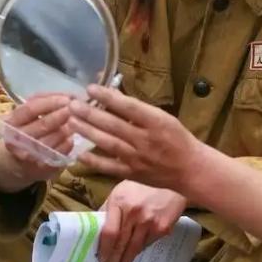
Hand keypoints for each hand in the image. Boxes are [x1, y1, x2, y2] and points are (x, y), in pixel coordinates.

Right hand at [0, 94, 72, 192]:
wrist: (20, 162)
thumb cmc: (30, 128)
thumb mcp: (32, 112)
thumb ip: (47, 100)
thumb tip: (70, 96)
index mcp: (12, 122)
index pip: (31, 109)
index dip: (50, 103)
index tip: (68, 99)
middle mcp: (16, 140)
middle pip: (42, 125)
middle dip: (61, 115)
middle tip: (76, 109)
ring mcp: (28, 156)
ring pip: (51, 140)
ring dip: (67, 129)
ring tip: (78, 121)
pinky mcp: (40, 169)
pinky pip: (58, 154)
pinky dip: (67, 144)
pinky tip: (73, 138)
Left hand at [68, 85, 202, 192]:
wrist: (190, 169)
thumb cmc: (177, 138)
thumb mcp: (163, 118)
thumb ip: (139, 110)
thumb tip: (112, 97)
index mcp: (156, 122)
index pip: (129, 107)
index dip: (108, 97)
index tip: (91, 88)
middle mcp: (145, 140)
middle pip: (113, 125)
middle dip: (90, 114)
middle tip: (72, 104)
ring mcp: (137, 159)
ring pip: (108, 143)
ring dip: (88, 132)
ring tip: (71, 121)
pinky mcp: (132, 174)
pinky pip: (109, 167)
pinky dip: (93, 160)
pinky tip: (79, 152)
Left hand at [99, 180, 185, 261]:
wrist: (173, 180)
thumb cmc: (143, 184)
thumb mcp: (122, 189)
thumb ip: (109, 207)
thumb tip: (96, 226)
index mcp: (120, 201)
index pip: (109, 232)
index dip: (104, 249)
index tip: (101, 260)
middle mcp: (134, 212)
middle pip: (121, 244)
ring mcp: (149, 221)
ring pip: (135, 248)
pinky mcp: (162, 227)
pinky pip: (148, 244)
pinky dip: (140, 250)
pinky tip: (135, 255)